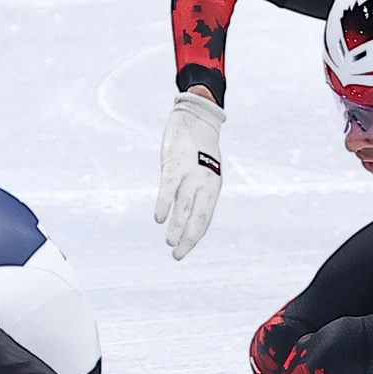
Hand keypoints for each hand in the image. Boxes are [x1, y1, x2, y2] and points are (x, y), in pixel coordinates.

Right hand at [154, 90, 225, 259]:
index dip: (194, 237)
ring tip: (169, 242)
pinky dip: (165, 203)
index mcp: (213, 187)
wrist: (197, 118)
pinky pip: (169, 188)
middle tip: (177, 255)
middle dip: (187, 238)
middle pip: (197, 217)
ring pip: (185, 206)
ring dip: (177, 226)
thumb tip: (186, 215)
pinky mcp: (175, 164)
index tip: (182, 251)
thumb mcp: (204, 171)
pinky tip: (159, 218)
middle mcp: (205, 183)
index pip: (204, 219)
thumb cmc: (199, 148)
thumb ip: (196, 192)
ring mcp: (191, 174)